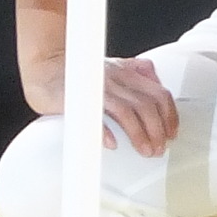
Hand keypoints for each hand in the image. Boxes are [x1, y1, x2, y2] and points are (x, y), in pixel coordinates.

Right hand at [22, 50, 179, 157]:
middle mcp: (116, 79)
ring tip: (145, 150)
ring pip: (127, 111)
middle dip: (157, 130)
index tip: (172, 134)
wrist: (45, 67)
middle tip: (159, 149)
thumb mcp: (114, 66)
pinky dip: (104, 131)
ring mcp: (96, 88)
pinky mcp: (76, 98)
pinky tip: (111, 143)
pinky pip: (94, 115)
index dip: (170, 116)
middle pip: (146, 105)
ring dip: (139, 134)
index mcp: (127, 73)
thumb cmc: (78, 71)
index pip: (159, 93)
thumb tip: (157, 82)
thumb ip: (137, 72)